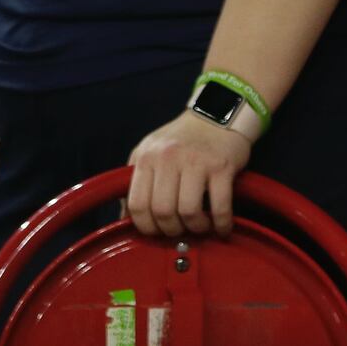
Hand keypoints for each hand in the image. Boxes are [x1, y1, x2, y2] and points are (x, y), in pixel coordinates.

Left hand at [127, 110, 251, 238]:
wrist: (215, 114)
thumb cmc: (181, 139)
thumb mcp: (149, 152)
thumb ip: (135, 181)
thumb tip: (125, 219)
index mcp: (147, 157)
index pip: (137, 204)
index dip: (146, 227)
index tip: (156, 231)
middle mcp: (168, 158)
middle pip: (163, 212)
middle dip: (172, 230)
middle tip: (180, 231)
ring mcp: (196, 161)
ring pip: (189, 212)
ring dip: (196, 228)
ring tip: (199, 226)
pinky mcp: (221, 167)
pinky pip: (220, 207)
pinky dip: (221, 224)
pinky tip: (221, 227)